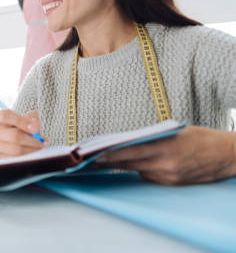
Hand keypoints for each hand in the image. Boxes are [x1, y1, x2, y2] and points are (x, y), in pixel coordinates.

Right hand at [0, 110, 45, 158]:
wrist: (1, 141)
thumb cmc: (14, 128)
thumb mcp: (21, 120)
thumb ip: (31, 119)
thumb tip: (36, 126)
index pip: (6, 116)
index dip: (23, 121)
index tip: (37, 128)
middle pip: (14, 135)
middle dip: (32, 140)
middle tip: (41, 143)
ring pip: (15, 149)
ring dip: (31, 150)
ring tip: (38, 149)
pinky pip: (14, 159)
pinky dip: (25, 157)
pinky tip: (31, 155)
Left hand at [95, 126, 235, 184]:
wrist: (227, 155)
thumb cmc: (201, 138)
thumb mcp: (173, 131)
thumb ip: (150, 138)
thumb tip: (127, 141)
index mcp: (165, 147)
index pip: (131, 151)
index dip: (111, 155)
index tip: (95, 155)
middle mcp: (166, 164)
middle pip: (130, 164)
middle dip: (110, 162)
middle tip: (92, 160)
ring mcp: (169, 176)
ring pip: (139, 171)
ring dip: (125, 166)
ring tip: (107, 161)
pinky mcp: (173, 184)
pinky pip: (151, 177)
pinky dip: (142, 170)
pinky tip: (136, 165)